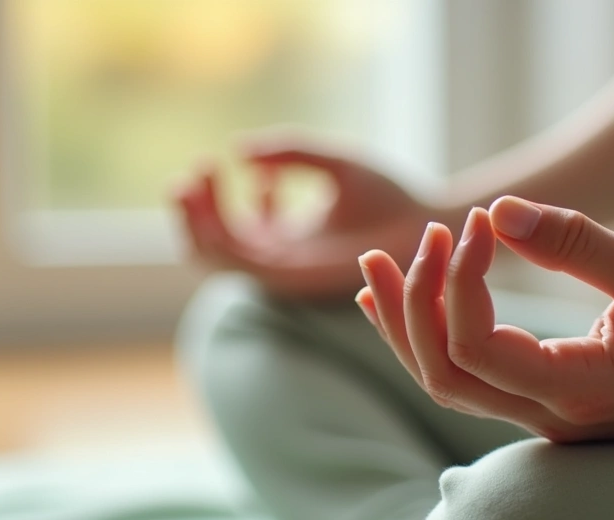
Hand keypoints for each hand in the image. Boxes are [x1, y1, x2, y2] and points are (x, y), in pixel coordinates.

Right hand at [173, 135, 437, 299]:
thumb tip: (240, 149)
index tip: (218, 159)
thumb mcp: (332, 163)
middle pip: (214, 245)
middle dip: (194, 211)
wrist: (423, 224)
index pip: (235, 227)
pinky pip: (240, 261)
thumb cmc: (388, 196)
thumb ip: (290, 152)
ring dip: (197, 220)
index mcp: (286, 239)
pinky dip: (222, 232)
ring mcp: (284, 271)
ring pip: (217, 256)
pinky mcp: (292, 277)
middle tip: (191, 175)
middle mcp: (280, 260)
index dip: (215, 195)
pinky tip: (229, 191)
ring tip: (192, 182)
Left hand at [356, 196, 613, 442]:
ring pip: (446, 382)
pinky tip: (397, 303)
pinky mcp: (542, 404)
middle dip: (411, 304)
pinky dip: (428, 337)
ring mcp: (543, 419)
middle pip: (442, 374)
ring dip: (405, 323)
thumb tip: (498, 211)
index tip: (478, 224)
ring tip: (373, 267)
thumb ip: (580, 246)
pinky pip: (466, 379)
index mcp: (579, 392)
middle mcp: (550, 419)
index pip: (476, 347)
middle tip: (408, 239)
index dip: (458, 281)